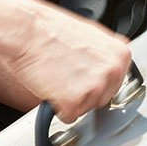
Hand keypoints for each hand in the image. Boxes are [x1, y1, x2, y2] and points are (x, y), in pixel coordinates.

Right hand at [0, 6, 131, 122]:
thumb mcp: (92, 33)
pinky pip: (68, 116)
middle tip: (66, 74)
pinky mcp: (74, 103)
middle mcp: (113, 72)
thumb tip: (112, 63)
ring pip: (86, 109)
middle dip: (84, 92)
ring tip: (57, 77)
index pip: (116, 82)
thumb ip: (107, 53)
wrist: (26, 31)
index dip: (95, 80)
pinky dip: (57, 108)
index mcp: (120, 54)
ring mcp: (95, 88)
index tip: (83, 74)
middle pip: (103, 98)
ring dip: (71, 100)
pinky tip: (51, 87)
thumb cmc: (51, 29)